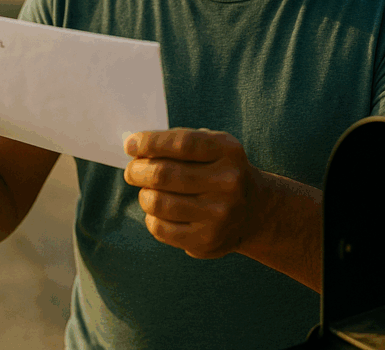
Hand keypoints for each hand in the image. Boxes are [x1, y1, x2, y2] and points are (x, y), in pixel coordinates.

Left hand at [122, 127, 265, 259]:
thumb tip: (135, 148)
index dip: (150, 143)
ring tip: (147, 191)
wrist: (254, 210)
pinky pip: (161, 228)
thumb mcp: (213, 147)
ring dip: (144, 195)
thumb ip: (178, 143)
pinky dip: (151, 217)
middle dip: (138, 171)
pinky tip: (157, 212)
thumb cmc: (220, 171)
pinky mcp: (207, 240)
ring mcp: (219, 214)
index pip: (182, 144)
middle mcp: (228, 182)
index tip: (130, 145)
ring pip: (159, 203)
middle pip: (164, 174)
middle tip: (132, 171)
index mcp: (228, 151)